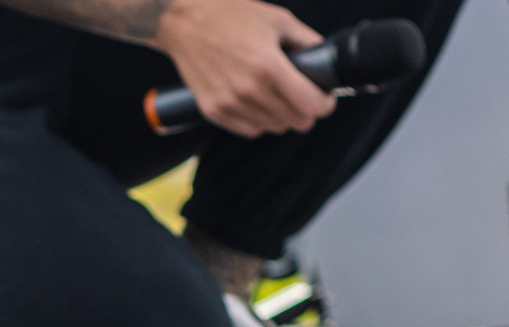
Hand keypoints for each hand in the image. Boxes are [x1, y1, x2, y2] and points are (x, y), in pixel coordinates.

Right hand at [153, 0, 335, 136]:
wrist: (183, 21)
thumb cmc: (230, 15)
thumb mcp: (277, 19)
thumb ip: (306, 41)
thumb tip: (325, 59)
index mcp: (269, 67)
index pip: (311, 105)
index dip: (325, 103)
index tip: (324, 98)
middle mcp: (250, 90)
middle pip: (297, 122)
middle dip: (305, 109)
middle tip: (302, 95)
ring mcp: (230, 104)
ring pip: (274, 128)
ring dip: (281, 115)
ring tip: (276, 94)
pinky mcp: (214, 111)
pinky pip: (250, 129)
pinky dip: (259, 119)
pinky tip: (256, 99)